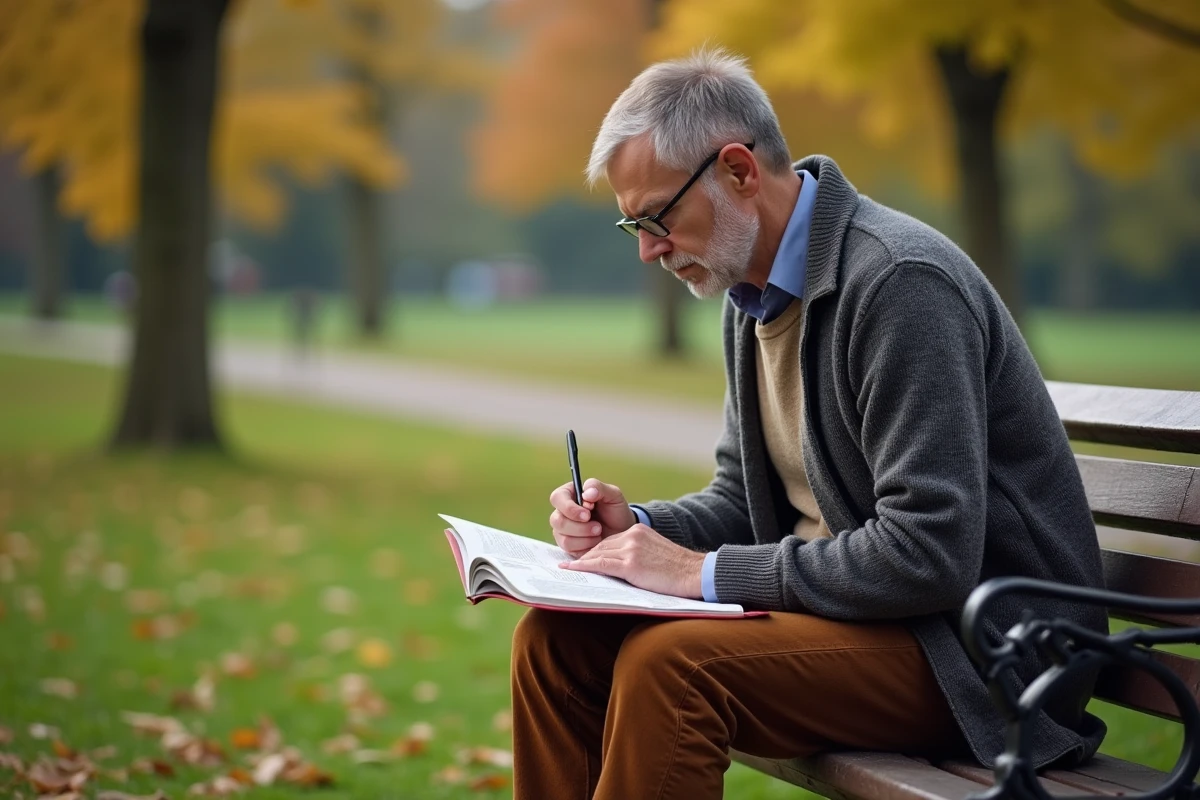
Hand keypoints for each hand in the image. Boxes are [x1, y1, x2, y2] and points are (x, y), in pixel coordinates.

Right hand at [548, 478, 636, 557]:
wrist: (622, 531)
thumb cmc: (615, 510)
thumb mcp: (613, 495)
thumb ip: (599, 488)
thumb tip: (586, 493)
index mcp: (569, 495)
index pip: (557, 497)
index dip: (569, 507)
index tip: (587, 514)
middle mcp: (562, 512)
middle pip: (557, 520)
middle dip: (580, 527)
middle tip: (598, 527)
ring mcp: (562, 530)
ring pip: (563, 537)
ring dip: (585, 537)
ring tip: (599, 533)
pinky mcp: (567, 545)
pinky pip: (569, 549)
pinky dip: (585, 546)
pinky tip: (595, 542)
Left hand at [559, 524, 706, 598]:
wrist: (695, 573)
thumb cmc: (679, 570)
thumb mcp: (656, 554)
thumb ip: (638, 554)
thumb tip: (620, 567)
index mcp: (639, 532)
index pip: (610, 541)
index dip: (595, 551)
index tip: (583, 558)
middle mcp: (633, 536)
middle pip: (601, 546)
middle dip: (585, 556)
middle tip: (570, 566)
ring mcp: (631, 549)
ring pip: (598, 554)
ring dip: (581, 562)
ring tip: (568, 570)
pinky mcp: (631, 564)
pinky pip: (600, 564)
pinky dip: (584, 567)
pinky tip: (573, 570)